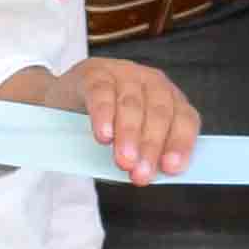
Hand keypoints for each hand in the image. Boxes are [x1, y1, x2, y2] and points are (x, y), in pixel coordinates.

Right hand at [27, 56, 204, 185]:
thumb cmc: (105, 125)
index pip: (185, 119)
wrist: (63, 100)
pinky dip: (104, 115)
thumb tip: (151, 175)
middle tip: (141, 174)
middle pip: (159, 113)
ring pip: (132, 104)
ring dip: (129, 135)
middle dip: (151, 146)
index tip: (172, 168)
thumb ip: (143, 155)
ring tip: (124, 161)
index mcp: (170, 99)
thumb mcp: (130, 140)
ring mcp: (124, 73)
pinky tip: (104, 136)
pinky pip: (102, 93)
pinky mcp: (94, 73)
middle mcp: (152, 82)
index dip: (181, 143)